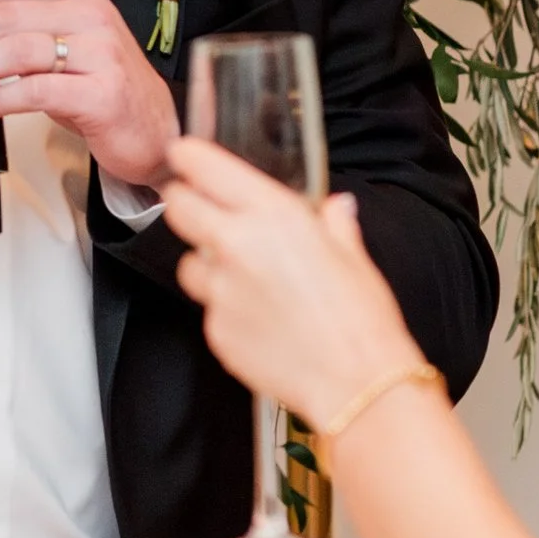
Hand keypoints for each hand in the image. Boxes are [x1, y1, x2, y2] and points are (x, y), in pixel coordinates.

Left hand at [0, 0, 179, 190]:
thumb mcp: (67, 45)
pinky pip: (37, 91)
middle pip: (5, 16)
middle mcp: (91, 18)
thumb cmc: (103, 87)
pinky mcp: (101, 94)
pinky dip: (3, 99)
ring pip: (16, 50)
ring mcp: (100, 55)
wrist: (155, 129)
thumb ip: (25, 30)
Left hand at [160, 135, 419, 418]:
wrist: (355, 382)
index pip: (202, 167)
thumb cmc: (360, 319)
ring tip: (243, 276)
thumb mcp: (353, 256)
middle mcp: (235, 245)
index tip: (185, 156)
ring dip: (205, 262)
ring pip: (187, 262)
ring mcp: (219, 289)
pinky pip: (207, 307)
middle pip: (178, 208)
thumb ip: (333, 223)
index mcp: (272, 215)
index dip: (188, 157)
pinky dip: (224, 306)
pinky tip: (258, 315)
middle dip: (185, 204)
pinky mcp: (214, 329)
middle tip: (202, 209)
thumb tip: (334, 208)